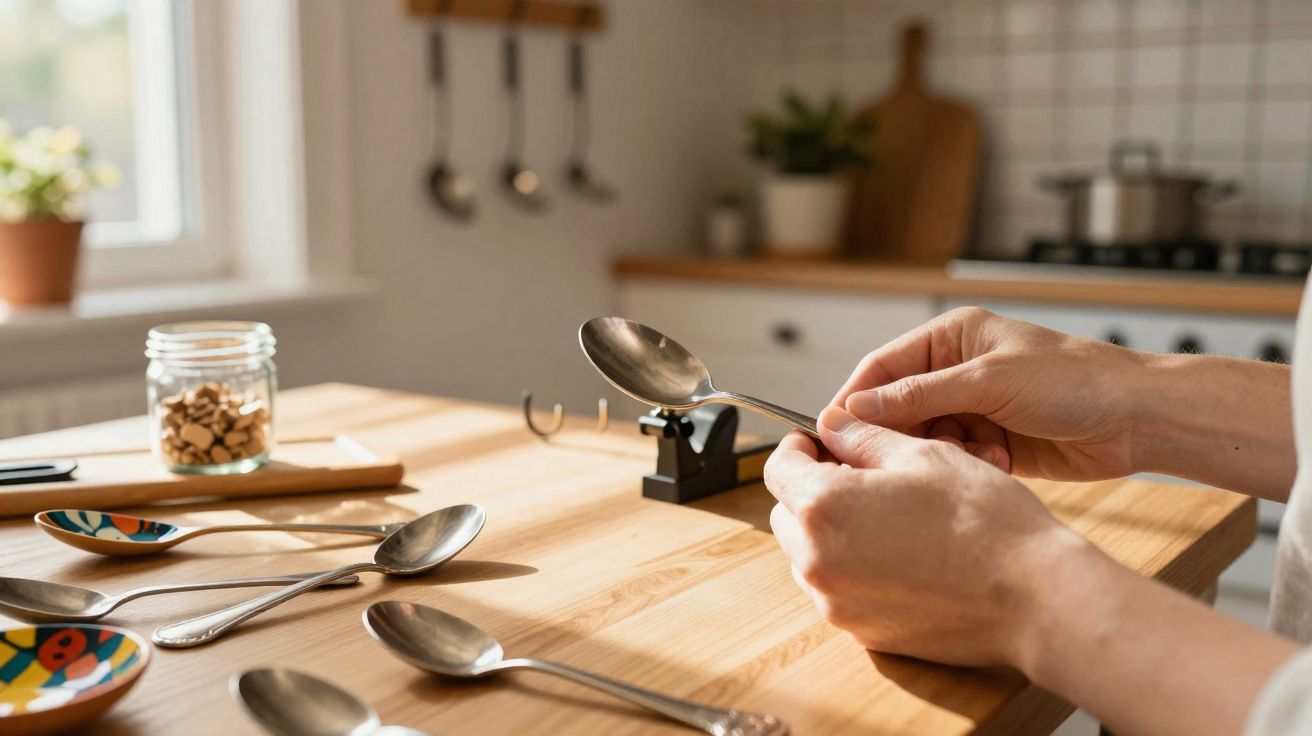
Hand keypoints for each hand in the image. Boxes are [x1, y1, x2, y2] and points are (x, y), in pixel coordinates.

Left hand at [764, 406, 1087, 665]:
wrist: (1034, 598)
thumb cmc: (985, 521)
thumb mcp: (923, 456)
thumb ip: (864, 438)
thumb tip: (832, 426)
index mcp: (824, 507)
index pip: (778, 468)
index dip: (798, 447)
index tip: (820, 442)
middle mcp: (818, 562)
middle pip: (786, 515)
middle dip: (811, 491)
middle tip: (858, 475)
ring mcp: (837, 604)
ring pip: (808, 556)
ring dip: (830, 531)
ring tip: (886, 516)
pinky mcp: (862, 633)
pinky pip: (838, 591)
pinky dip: (853, 568)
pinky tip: (901, 554)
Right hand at [830, 306, 1148, 481]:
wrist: (1138, 418)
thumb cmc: (1076, 381)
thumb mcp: (989, 381)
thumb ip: (919, 395)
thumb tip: (856, 409)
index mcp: (951, 338)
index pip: (881, 367)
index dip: (854, 400)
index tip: (831, 434)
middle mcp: (956, 370)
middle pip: (897, 408)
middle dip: (901, 434)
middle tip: (897, 460)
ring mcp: (973, 407)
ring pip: (924, 438)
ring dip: (941, 453)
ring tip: (975, 453)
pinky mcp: (990, 442)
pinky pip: (954, 459)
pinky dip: (966, 465)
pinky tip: (998, 462)